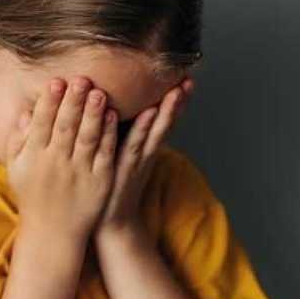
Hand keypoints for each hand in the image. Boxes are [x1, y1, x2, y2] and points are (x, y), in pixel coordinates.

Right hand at [5, 75, 118, 240]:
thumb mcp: (17, 169)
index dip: (49, 103)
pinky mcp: (99, 182)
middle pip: (65, 128)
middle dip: (73, 103)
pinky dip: (108, 135)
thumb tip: (26, 112)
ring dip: (93, 115)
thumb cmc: (33, 195)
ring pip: (87, 139)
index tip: (56, 81)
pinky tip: (113, 117)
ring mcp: (78, 173)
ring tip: (100, 93)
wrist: (52, 233)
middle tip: (81, 79)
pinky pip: (104, 155)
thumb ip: (19, 140)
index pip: (42, 125)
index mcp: (34, 158)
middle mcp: (55, 164)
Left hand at [94, 76, 194, 239]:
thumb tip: (115, 108)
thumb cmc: (110, 185)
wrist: (110, 222)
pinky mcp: (127, 168)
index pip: (163, 118)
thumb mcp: (118, 155)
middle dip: (178, 100)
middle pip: (166, 121)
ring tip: (178, 90)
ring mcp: (139, 159)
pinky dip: (143, 128)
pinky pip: (135, 144)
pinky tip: (149, 112)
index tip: (184, 76)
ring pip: (156, 129)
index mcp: (145, 145)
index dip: (174, 99)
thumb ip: (119, 134)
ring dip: (168, 110)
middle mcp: (147, 150)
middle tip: (189, 78)